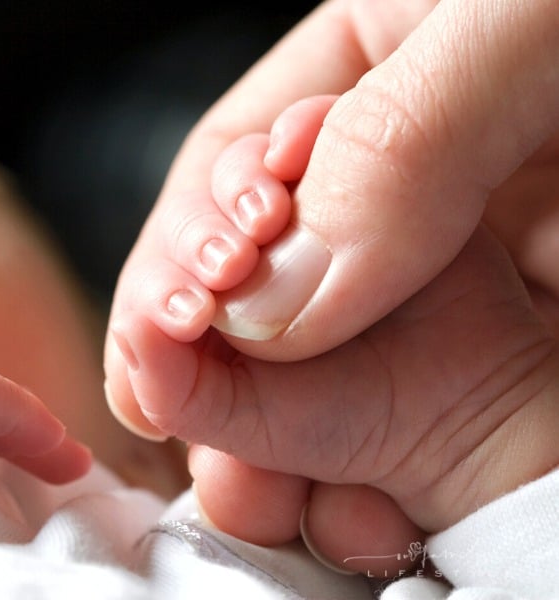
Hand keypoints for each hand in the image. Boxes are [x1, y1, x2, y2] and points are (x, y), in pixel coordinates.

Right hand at [105, 0, 558, 573]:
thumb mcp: (531, 17)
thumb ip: (397, 146)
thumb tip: (273, 302)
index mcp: (376, 67)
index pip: (237, 165)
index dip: (189, 250)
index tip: (174, 330)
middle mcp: (401, 177)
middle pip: (265, 278)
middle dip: (211, 359)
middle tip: (184, 418)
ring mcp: (456, 268)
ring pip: (332, 362)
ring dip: (280, 435)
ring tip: (258, 490)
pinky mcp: (513, 348)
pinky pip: (423, 412)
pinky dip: (373, 469)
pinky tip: (360, 504)